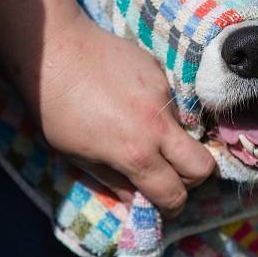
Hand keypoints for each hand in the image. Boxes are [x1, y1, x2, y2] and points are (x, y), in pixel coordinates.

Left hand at [35, 17, 214, 217]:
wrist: (54, 50)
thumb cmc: (55, 110)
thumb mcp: (77, 157)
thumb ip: (113, 181)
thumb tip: (136, 201)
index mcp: (135, 153)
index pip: (173, 193)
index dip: (171, 206)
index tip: (163, 205)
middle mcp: (158, 127)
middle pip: (203, 166)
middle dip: (191, 179)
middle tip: (168, 175)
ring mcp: (163, 96)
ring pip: (187, 132)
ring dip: (172, 141)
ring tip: (138, 131)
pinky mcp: (160, 73)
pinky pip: (171, 104)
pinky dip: (158, 112)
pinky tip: (131, 103)